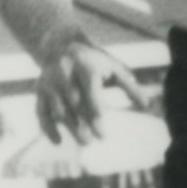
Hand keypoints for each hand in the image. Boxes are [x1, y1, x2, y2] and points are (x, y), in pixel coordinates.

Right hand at [34, 34, 149, 144]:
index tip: (104, 123)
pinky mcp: (39, 92)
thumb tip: (146, 105)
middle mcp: (64, 72)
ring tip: (86, 142)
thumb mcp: (113, 68)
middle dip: (85, 122)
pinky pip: (41, 112)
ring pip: (58, 109)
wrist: (60, 46)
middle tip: (98, 139)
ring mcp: (49, 83)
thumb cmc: (94, 61)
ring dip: (71, 127)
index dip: (95, 105)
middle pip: (74, 101)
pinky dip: (48, 128)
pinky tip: (58, 141)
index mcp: (84, 64)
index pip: (89, 86)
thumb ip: (129, 85)